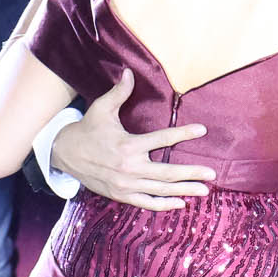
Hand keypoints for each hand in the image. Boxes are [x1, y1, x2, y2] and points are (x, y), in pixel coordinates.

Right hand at [48, 70, 215, 210]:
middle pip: (168, 173)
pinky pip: (146, 203)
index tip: (202, 130)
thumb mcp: (101, 109)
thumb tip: (129, 71)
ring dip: (184, 191)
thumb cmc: (87, 129)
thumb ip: (119, 92)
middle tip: (212, 173)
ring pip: (161, 190)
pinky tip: (180, 203)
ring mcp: (126, 184)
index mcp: (128, 145)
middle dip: (192, 173)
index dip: (183, 134)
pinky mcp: (121, 195)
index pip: (162, 139)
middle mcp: (129, 168)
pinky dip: (164, 205)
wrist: (64, 154)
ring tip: (203, 190)